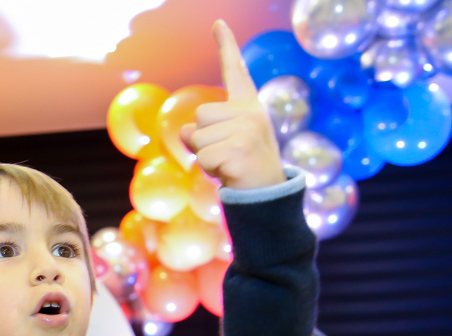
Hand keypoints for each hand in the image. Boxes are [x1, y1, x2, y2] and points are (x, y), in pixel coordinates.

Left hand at [181, 19, 286, 190]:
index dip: (225, 46)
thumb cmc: (242, 167)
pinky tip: (231, 174)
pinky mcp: (239, 149)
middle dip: (202, 141)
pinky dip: (210, 171)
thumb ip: (202, 131)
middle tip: (227, 155)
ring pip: (197, 139)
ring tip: (229, 164)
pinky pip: (203, 158)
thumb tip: (184, 132)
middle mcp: (250, 112)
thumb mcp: (221, 143)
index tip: (217, 24)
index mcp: (248, 105)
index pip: (234, 72)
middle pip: (199, 117)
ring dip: (205, 158)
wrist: (267, 195)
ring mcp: (247, 130)